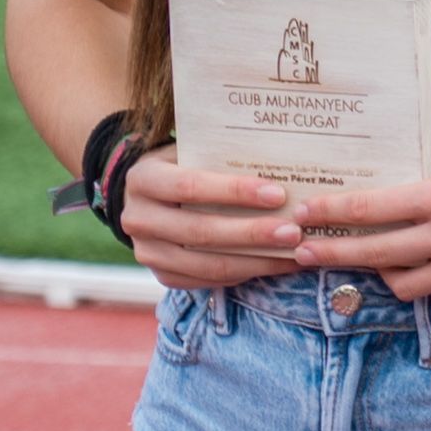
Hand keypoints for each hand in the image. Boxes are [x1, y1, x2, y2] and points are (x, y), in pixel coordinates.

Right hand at [120, 144, 304, 290]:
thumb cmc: (188, 165)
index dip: (234, 191)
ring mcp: (147, 251)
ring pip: (205, 263)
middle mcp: (137, 218)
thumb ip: (225, 156)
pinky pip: (206, 280)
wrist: (152, 195)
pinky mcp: (162, 275)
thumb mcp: (196, 150)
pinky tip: (277, 264)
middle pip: (200, 231)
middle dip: (251, 233)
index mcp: (144, 179)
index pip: (190, 186)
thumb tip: (282, 163)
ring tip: (293, 253)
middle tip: (293, 232)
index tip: (278, 194)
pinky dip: (245, 273)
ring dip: (254, 261)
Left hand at [290, 131, 430, 300]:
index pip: (372, 210)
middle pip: (374, 254)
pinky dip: (423, 275)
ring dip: (378, 271)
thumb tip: (407, 197)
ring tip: (361, 259)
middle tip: (298, 251)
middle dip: (331, 253)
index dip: (331, 214)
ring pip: (402, 284)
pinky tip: (415, 262)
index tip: (303, 212)